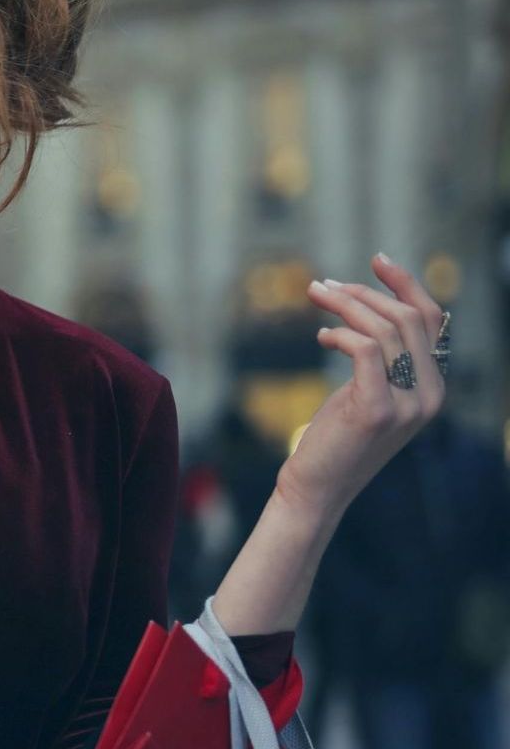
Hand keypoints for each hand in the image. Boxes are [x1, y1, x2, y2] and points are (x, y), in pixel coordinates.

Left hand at [278, 253, 447, 517]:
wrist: (317, 488)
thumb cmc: (336, 438)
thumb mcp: (367, 392)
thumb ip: (381, 360)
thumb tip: (366, 307)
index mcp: (433, 387)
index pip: (430, 320)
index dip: (405, 284)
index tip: (376, 259)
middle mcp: (429, 395)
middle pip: (407, 319)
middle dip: (363, 293)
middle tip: (322, 286)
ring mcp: (407, 404)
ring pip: (383, 330)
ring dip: (344, 306)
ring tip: (315, 298)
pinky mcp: (377, 410)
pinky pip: (363, 350)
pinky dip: (340, 335)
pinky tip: (320, 337)